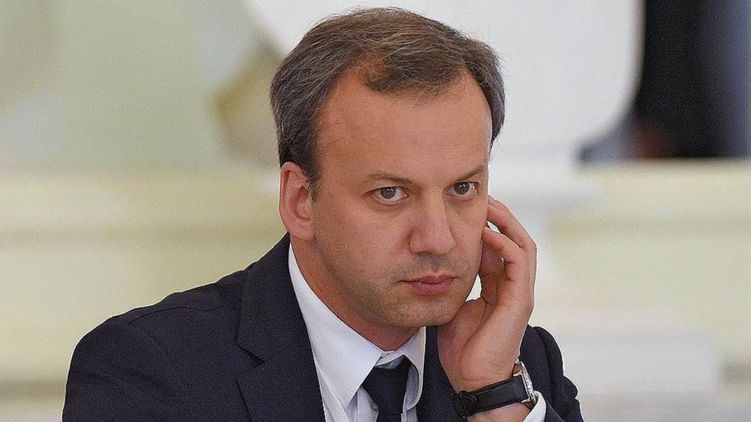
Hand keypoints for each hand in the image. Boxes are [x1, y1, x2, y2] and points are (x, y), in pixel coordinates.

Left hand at [437, 196, 535, 392]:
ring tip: (488, 205)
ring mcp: (519, 292)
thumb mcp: (452, 305)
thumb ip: (450, 283)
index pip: (497, 245)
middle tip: (481, 196)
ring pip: (522, 244)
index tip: (467, 206)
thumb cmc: (462, 348)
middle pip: (514, 238)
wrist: (473, 379)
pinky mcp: (520, 300)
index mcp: (497, 286)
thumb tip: (434, 262)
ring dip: (506, 222)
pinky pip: (518, 263)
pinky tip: (487, 233)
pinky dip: (504, 244)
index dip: (485, 223)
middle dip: (499, 215)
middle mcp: (512, 285)